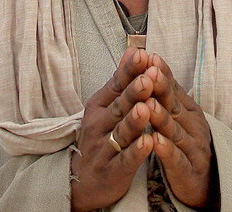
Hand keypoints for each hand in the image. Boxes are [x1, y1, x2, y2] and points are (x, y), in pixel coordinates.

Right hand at [71, 47, 154, 211]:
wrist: (83, 183)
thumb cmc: (102, 136)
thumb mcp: (106, 106)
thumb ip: (121, 80)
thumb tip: (133, 49)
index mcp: (99, 106)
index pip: (116, 84)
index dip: (130, 71)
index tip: (143, 54)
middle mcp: (99, 125)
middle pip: (119, 106)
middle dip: (134, 92)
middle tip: (148, 78)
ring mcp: (104, 149)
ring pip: (122, 132)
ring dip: (134, 120)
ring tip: (146, 108)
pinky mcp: (112, 172)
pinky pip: (125, 161)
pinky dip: (136, 152)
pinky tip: (148, 142)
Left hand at [144, 54, 214, 207]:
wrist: (206, 184)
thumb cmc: (185, 143)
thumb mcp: (178, 114)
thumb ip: (167, 91)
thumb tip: (153, 59)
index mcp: (189, 110)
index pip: (173, 88)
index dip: (162, 74)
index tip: (149, 56)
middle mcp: (193, 126)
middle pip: (174, 106)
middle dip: (161, 89)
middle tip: (148, 73)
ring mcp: (193, 149)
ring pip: (175, 131)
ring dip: (161, 117)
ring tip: (148, 104)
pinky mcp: (188, 172)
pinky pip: (176, 159)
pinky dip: (166, 150)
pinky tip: (155, 142)